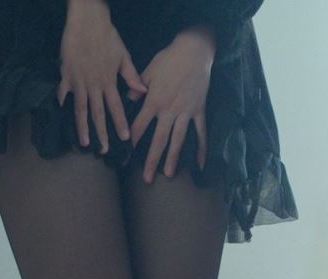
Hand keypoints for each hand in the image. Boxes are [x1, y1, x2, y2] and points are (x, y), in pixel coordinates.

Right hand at [57, 0, 148, 152]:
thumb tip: (143, 91)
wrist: (86, 22)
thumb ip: (132, 75)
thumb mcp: (123, 55)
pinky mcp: (66, 75)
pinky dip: (61, 104)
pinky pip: (63, 93)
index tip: (124, 138)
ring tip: (84, 143)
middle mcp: (93, 85)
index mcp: (109, 81)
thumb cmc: (107, 36)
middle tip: (104, 150)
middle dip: (101, 133)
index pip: (116, 107)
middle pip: (97, 114)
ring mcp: (78, 82)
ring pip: (80, 109)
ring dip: (82, 127)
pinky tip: (61, 116)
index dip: (120, 123)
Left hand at [128, 25, 215, 182]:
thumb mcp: (147, 70)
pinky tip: (200, 164)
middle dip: (152, 160)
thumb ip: (136, 88)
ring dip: (173, 158)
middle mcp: (169, 111)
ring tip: (168, 174)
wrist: (194, 51)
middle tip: (146, 178)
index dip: (132, 141)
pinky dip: (201, 148)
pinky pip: (201, 132)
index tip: (126, 154)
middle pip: (159, 140)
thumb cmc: (168, 59)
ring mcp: (185, 112)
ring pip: (178, 140)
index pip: (139, 126)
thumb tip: (127, 100)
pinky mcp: (199, 111)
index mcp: (154, 101)